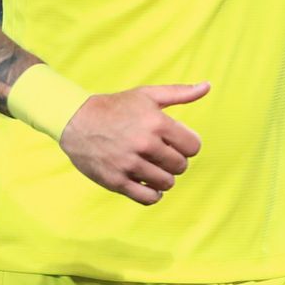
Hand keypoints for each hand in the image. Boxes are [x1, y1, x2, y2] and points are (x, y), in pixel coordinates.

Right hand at [58, 82, 208, 205]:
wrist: (77, 121)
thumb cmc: (117, 106)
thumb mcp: (148, 94)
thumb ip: (180, 93)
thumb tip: (208, 86)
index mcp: (157, 122)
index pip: (193, 146)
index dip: (188, 145)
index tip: (177, 143)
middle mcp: (145, 144)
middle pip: (181, 166)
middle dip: (176, 161)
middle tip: (163, 155)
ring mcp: (130, 164)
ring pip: (167, 183)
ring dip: (164, 178)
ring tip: (155, 168)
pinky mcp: (116, 181)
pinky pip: (148, 198)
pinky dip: (153, 194)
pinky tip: (148, 184)